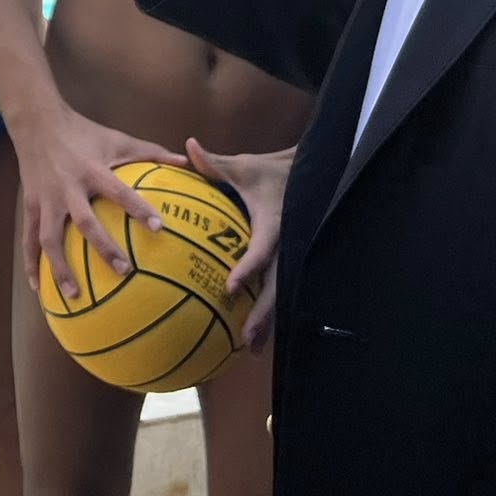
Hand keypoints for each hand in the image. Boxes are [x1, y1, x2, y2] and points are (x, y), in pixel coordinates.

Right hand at [17, 105, 186, 302]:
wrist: (36, 123)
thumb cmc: (84, 132)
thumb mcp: (117, 138)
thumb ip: (151, 152)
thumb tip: (186, 160)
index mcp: (92, 170)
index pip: (119, 191)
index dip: (138, 208)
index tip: (158, 228)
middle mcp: (68, 187)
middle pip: (85, 222)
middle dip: (104, 248)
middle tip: (124, 272)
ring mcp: (46, 199)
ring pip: (50, 239)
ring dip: (61, 268)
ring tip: (75, 296)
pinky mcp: (31, 206)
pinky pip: (29, 240)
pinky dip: (31, 265)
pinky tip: (38, 289)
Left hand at [186, 137, 290, 350]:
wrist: (308, 174)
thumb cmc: (268, 171)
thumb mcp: (243, 166)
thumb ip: (214, 163)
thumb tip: (188, 146)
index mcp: (273, 224)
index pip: (261, 251)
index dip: (248, 268)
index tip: (231, 287)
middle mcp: (286, 245)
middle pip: (277, 286)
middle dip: (263, 314)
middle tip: (245, 338)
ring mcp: (291, 256)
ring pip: (280, 294)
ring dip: (267, 321)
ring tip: (249, 349)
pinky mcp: (289, 262)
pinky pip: (278, 289)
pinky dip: (266, 311)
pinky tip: (250, 335)